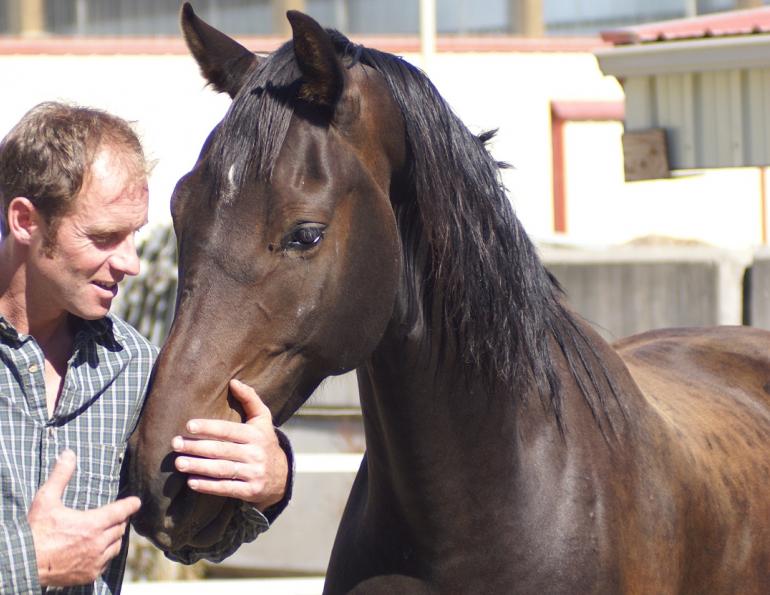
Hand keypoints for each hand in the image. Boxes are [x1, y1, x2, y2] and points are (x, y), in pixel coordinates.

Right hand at [28, 449, 140, 586]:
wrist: (24, 563)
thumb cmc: (35, 531)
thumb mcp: (46, 500)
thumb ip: (60, 476)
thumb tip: (68, 454)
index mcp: (92, 524)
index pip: (121, 511)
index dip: (130, 505)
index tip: (136, 502)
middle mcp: (98, 543)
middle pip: (119, 529)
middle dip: (119, 521)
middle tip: (116, 516)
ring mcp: (95, 561)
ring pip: (116, 546)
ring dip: (114, 538)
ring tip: (108, 532)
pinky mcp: (89, 575)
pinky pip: (106, 563)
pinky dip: (105, 555)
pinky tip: (97, 551)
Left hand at [172, 379, 288, 510]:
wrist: (282, 475)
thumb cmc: (265, 442)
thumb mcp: (263, 419)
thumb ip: (250, 399)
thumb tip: (233, 382)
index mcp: (256, 434)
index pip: (229, 430)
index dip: (209, 428)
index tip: (189, 426)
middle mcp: (255, 453)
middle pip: (222, 450)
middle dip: (197, 447)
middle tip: (176, 444)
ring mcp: (253, 473)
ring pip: (222, 469)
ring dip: (199, 466)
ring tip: (179, 463)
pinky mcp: (250, 490)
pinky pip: (227, 488)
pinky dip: (209, 486)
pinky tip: (192, 482)